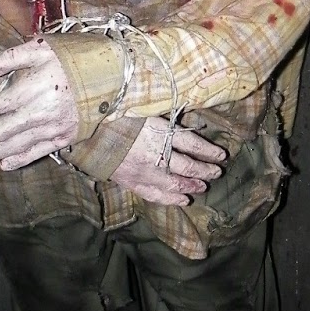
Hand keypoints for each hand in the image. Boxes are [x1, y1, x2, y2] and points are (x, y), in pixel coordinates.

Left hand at [0, 39, 78, 169]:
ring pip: (17, 145)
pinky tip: (5, 165)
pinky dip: (20, 160)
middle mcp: (41, 112)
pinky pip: (38, 152)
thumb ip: (10, 58)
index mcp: (33, 88)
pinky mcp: (65, 137)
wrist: (111, 75)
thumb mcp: (42, 49)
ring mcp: (53, 128)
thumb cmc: (73, 58)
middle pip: (3, 131)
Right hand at [110, 119, 226, 206]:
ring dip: (192, 185)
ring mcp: (144, 171)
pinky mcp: (133, 182)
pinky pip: (156, 195)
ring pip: (176, 183)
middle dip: (205, 170)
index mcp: (159, 132)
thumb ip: (167, 119)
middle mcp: (156, 154)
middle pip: (188, 166)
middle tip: (217, 172)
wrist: (88, 133)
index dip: (209, 151)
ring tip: (204, 186)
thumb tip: (190, 126)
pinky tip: (184, 200)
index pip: (193, 144)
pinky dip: (172, 199)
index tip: (221, 155)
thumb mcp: (146, 110)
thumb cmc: (117, 116)